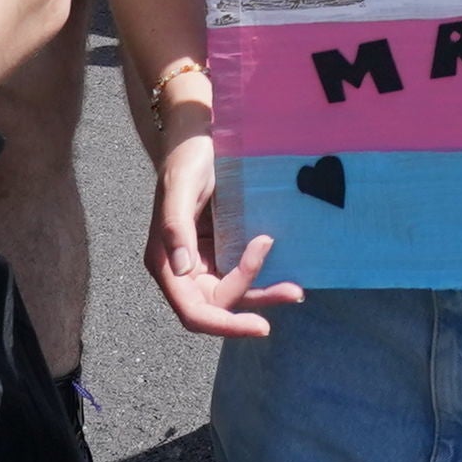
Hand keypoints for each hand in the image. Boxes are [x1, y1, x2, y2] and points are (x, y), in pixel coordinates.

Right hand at [144, 126, 300, 336]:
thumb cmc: (186, 157)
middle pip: (218, 306)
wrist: (199, 135)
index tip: (260, 326)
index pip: (193, 311)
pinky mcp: (222, 248)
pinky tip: (287, 271)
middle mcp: (183, 268)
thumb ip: (176, 228)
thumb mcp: (181, 187)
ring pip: (235, 293)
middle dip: (253, 302)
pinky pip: (243, 273)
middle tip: (293, 289)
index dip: (224, 325)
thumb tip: (183, 270)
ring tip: (296, 288)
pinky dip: (263, 275)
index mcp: (165, 262)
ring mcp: (204, 260)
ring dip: (264, 294)